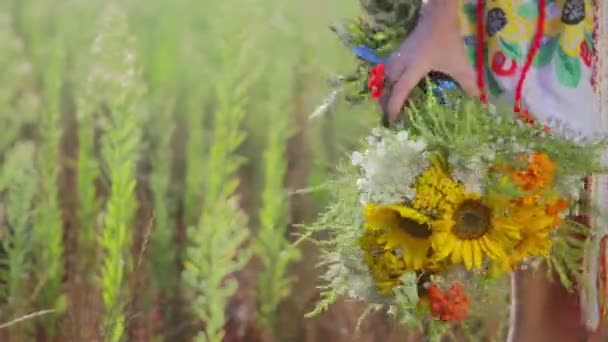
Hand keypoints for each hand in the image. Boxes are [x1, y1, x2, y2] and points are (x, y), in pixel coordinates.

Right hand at [380, 0, 478, 122]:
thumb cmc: (448, 40)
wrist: (439, 15)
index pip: (400, 91)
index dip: (394, 106)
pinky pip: (389, 67)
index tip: (391, 120)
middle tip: (384, 113)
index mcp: (414, 69)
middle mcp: (402, 63)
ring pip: (385, 75)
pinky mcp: (401, 49)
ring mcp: (399, 55)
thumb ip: (468, 82)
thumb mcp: (459, 63)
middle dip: (383, 99)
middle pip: (386, 84)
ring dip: (384, 87)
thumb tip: (477, 99)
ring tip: (386, 98)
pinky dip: (388, 77)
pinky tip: (393, 80)